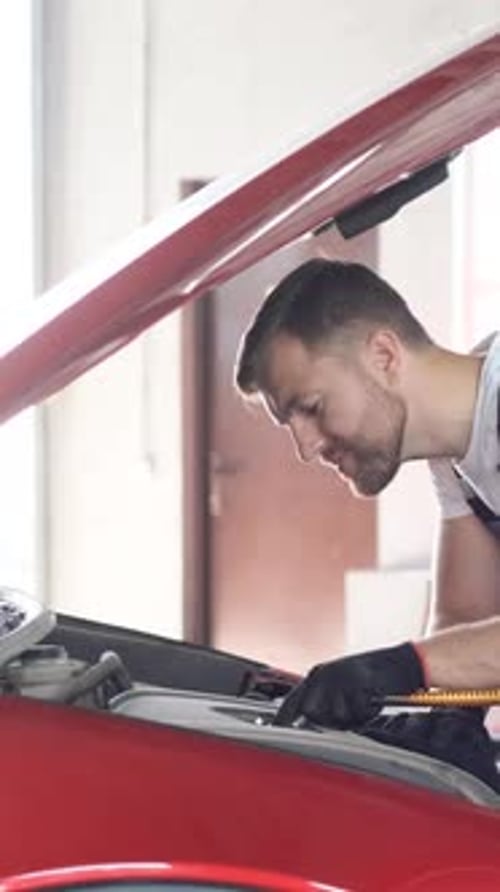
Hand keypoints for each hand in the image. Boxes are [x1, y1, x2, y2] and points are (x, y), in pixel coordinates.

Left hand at [273, 642, 423, 728]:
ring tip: (361, 702)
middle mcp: (324, 674)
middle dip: (327, 721)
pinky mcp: (357, 683)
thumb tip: (303, 724)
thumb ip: (320, 702)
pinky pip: (356, 713)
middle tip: (348, 711)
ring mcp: (340, 678)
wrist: (402, 664)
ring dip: (348, 717)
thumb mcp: (340, 686)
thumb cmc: (372, 679)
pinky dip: (364, 713)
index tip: (279, 734)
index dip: (284, 721)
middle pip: (312, 714)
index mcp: (317, 675)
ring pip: (335, 717)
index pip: (292, 703)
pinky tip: (371, 700)